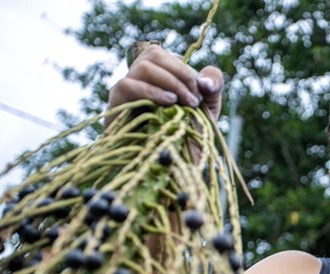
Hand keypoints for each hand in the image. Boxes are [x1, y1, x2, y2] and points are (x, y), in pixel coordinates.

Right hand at [107, 43, 223, 121]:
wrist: (177, 163)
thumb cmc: (190, 132)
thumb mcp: (209, 105)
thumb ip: (213, 84)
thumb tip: (204, 80)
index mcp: (157, 73)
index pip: (164, 54)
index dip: (184, 69)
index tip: (200, 93)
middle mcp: (139, 78)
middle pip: (153, 55)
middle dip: (180, 74)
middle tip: (194, 100)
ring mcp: (126, 91)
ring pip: (142, 67)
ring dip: (169, 82)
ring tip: (186, 103)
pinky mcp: (116, 106)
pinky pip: (127, 86)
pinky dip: (151, 91)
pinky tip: (169, 102)